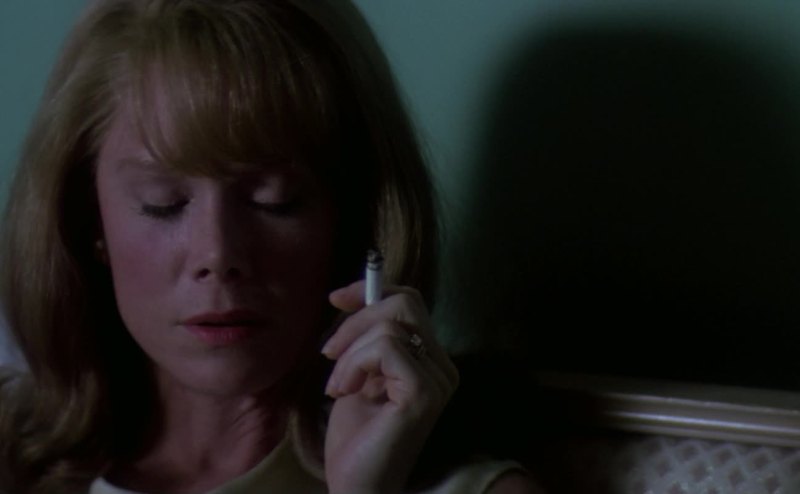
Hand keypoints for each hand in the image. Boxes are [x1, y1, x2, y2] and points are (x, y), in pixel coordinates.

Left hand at [321, 281, 458, 493]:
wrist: (357, 484)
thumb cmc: (356, 436)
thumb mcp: (359, 373)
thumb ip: (367, 339)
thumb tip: (354, 295)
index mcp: (430, 360)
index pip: (409, 302)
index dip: (372, 291)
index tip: (337, 299)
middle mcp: (442, 367)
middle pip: (404, 304)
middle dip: (356, 319)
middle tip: (328, 351)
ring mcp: (437, 380)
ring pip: (389, 326)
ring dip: (348, 352)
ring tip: (337, 385)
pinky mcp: (424, 392)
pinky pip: (386, 348)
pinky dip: (354, 364)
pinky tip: (343, 392)